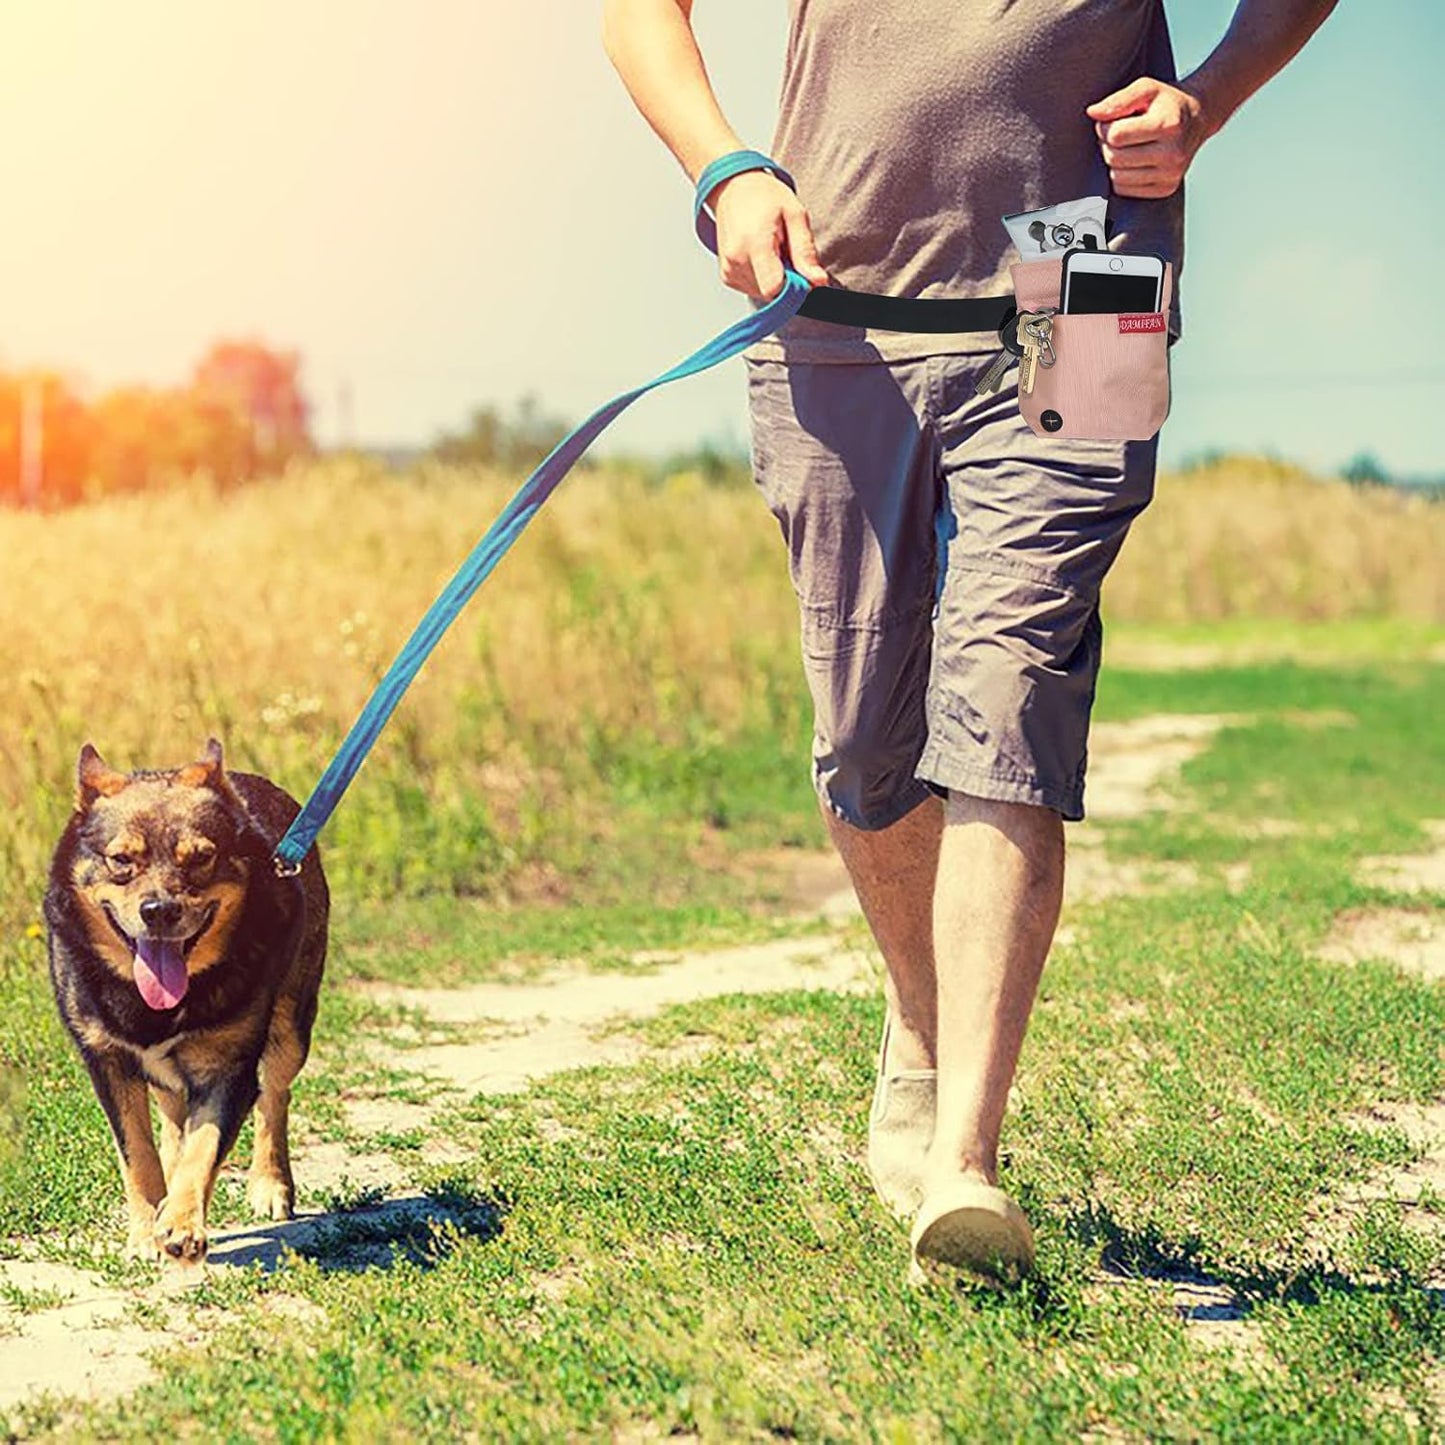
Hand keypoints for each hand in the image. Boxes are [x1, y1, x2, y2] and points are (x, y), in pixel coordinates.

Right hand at [709, 170, 829, 299]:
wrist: (734, 187)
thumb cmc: (764, 196)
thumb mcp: (795, 214)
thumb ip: (805, 251)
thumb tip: (818, 282)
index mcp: (753, 244)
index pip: (775, 289)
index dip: (794, 288)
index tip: (802, 272)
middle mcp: (736, 261)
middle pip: (771, 293)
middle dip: (787, 280)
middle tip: (787, 252)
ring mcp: (728, 270)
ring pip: (763, 294)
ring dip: (775, 278)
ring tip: (774, 251)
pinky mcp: (727, 276)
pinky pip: (753, 289)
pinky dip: (763, 278)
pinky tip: (763, 256)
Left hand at [1085, 77, 1211, 198]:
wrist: (1198, 118)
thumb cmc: (1166, 102)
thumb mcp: (1146, 89)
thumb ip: (1118, 99)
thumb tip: (1093, 113)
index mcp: (1168, 125)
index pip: (1115, 135)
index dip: (1105, 126)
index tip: (1113, 120)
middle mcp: (1173, 153)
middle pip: (1113, 157)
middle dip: (1108, 144)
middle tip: (1120, 133)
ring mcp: (1170, 174)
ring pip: (1116, 177)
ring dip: (1114, 161)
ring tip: (1128, 146)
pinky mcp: (1165, 189)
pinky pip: (1124, 190)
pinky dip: (1122, 176)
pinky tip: (1135, 161)